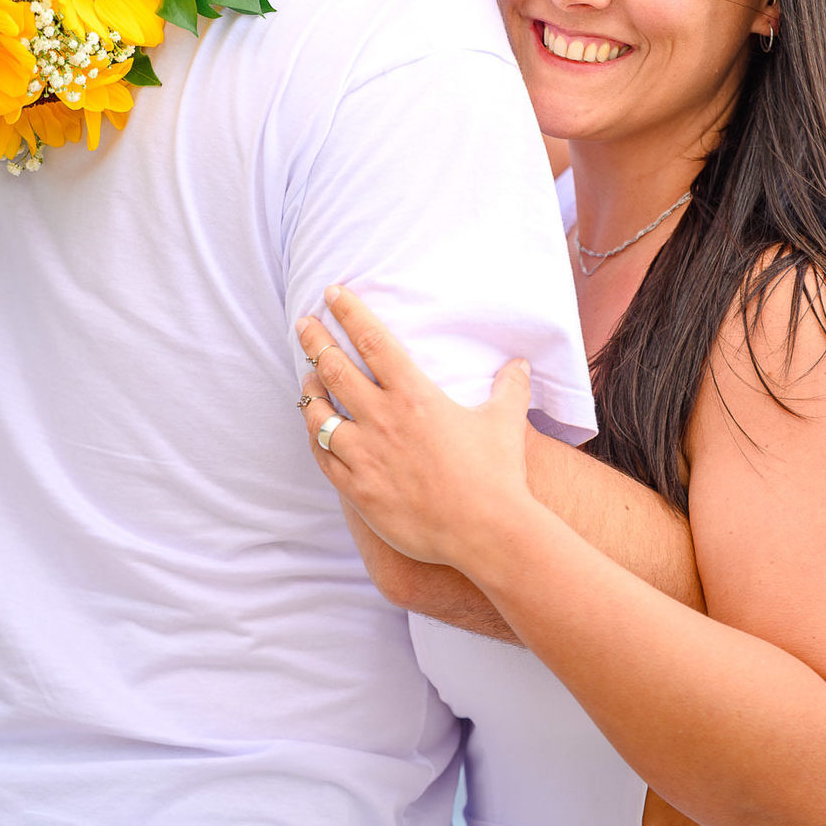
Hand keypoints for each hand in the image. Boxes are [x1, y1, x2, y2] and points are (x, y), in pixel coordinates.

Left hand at [295, 285, 535, 572]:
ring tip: (307, 377)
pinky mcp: (358, 489)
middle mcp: (383, 419)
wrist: (486, 532)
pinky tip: (315, 429)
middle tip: (304, 324)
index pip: (372, 341)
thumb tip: (521, 364)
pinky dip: (316, 437)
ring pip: (319, 414)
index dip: (349, 313)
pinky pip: (323, 456)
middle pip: (334, 369)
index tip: (332, 294)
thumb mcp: (506, 421)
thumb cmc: (497, 474)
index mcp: (414, 395)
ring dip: (309, 390)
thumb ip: (510, 387)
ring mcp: (366, 456)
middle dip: (315, 341)